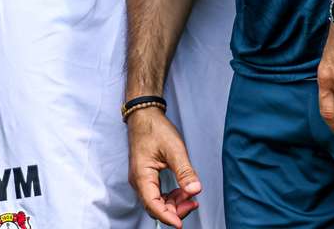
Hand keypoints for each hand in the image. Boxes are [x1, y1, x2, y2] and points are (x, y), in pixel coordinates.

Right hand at [126, 107, 201, 227]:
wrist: (145, 116)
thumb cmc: (155, 129)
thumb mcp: (174, 149)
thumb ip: (184, 171)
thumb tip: (194, 190)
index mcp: (142, 176)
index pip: (153, 205)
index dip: (167, 216)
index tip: (180, 223)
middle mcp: (139, 181)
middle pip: (155, 206)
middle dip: (174, 210)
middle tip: (193, 204)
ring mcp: (142, 180)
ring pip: (157, 202)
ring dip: (174, 204)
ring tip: (191, 197)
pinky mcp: (147, 177)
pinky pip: (158, 194)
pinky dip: (171, 197)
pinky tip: (183, 192)